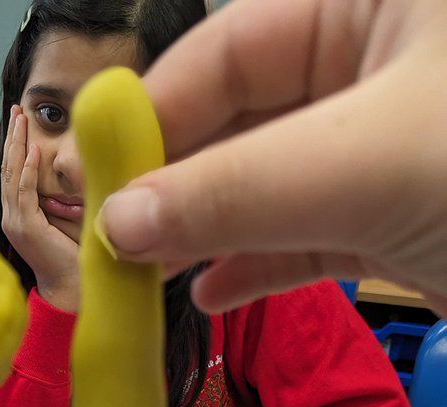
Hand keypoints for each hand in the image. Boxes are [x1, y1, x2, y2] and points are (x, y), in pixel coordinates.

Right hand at [1, 107, 79, 310]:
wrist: (72, 289)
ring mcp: (16, 223)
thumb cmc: (75, 257)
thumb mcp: (66, 219)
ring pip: (11, 176)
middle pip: (7, 169)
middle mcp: (12, 217)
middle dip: (12, 137)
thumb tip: (73, 171)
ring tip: (20, 120)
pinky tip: (34, 151)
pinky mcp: (26, 228)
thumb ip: (61, 198)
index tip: (20, 121)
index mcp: (19, 215)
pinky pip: (24, 193)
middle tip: (16, 110)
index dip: (15, 146)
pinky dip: (28, 171)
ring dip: (16, 146)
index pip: (13, 173)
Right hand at [101, 0, 446, 315]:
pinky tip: (210, 293)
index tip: (92, 176)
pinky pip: (308, 237)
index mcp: (374, 4)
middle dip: (174, 185)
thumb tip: (118, 224)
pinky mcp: (399, 221)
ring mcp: (387, 149)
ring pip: (271, 187)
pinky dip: (257, 266)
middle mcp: (375, 67)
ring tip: (143, 277)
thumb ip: (234, 193)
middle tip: (110, 240)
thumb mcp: (365, 166)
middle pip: (241, 120)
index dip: (153, 112)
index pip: (230, 48)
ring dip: (205, 234)